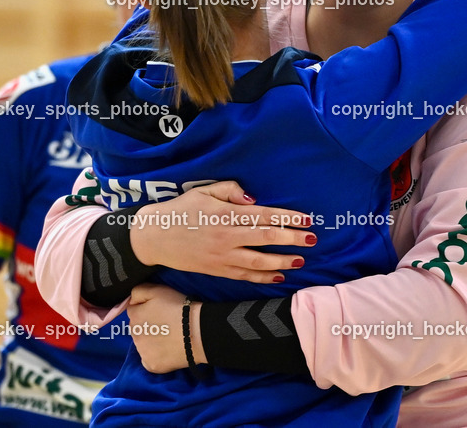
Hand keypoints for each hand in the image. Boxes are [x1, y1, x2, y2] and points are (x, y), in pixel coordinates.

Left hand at [128, 283, 200, 373]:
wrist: (198, 331)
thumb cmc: (179, 308)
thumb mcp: (158, 290)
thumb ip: (138, 291)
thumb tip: (131, 300)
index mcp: (134, 316)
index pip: (133, 310)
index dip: (147, 309)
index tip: (160, 310)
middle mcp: (134, 336)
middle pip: (137, 328)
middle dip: (147, 325)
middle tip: (166, 323)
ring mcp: (142, 352)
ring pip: (143, 344)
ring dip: (151, 341)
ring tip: (170, 336)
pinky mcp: (151, 366)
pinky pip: (149, 359)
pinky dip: (157, 356)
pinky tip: (169, 349)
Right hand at [129, 180, 315, 282]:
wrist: (155, 237)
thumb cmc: (181, 210)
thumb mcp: (203, 191)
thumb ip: (230, 190)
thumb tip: (253, 199)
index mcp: (225, 214)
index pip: (264, 216)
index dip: (288, 218)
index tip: (306, 219)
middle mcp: (226, 237)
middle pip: (266, 238)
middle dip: (292, 239)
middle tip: (312, 239)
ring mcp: (222, 257)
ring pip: (258, 261)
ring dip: (282, 261)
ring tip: (300, 260)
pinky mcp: (217, 270)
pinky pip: (244, 275)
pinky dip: (262, 276)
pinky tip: (278, 276)